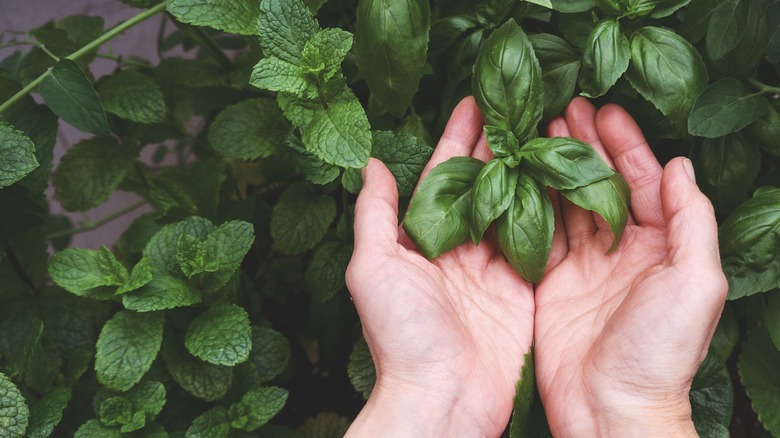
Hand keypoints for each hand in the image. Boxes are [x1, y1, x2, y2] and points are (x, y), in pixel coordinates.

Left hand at [344, 97, 534, 436]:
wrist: (443, 396)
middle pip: (483, 186)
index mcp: (424, 240)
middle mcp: (459, 249)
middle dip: (499, 146)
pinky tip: (565, 181)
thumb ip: (375, 215)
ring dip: (529, 171)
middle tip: (521, 107)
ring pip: (516, 208)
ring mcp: (493, 269)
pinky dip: (552, 213)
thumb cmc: (401, 335)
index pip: (443, 177)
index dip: (458, 139)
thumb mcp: (374, 268)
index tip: (475, 103)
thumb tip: (371, 164)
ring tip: (548, 132)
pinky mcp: (522, 291)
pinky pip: (540, 244)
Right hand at [534, 98, 727, 436]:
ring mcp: (583, 267)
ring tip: (538, 133)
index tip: (603, 112)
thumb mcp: (696, 283)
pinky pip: (539, 234)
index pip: (643, 182)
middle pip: (602, 186)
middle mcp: (621, 251)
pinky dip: (529, 204)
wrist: (611, 407)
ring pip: (568, 204)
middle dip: (586, 146)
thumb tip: (679, 167)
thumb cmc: (660, 350)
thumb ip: (691, 223)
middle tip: (563, 110)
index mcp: (661, 247)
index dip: (626, 145)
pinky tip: (517, 177)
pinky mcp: (550, 283)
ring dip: (555, 168)